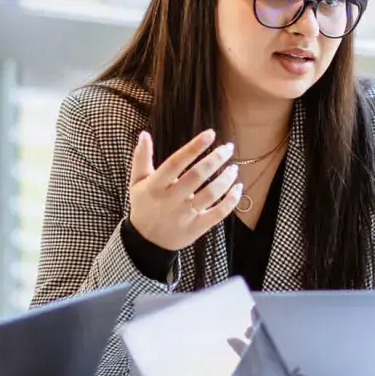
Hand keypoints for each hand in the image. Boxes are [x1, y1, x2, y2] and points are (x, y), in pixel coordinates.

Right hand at [128, 129, 242, 250]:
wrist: (146, 241)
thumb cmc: (144, 205)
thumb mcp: (137, 182)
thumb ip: (141, 158)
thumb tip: (144, 134)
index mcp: (156, 185)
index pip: (176, 162)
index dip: (194, 147)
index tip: (210, 134)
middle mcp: (170, 200)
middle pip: (197, 176)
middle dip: (215, 159)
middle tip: (228, 148)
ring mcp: (184, 215)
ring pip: (210, 194)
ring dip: (226, 179)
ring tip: (233, 168)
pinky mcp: (196, 228)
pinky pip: (218, 214)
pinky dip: (231, 201)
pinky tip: (238, 188)